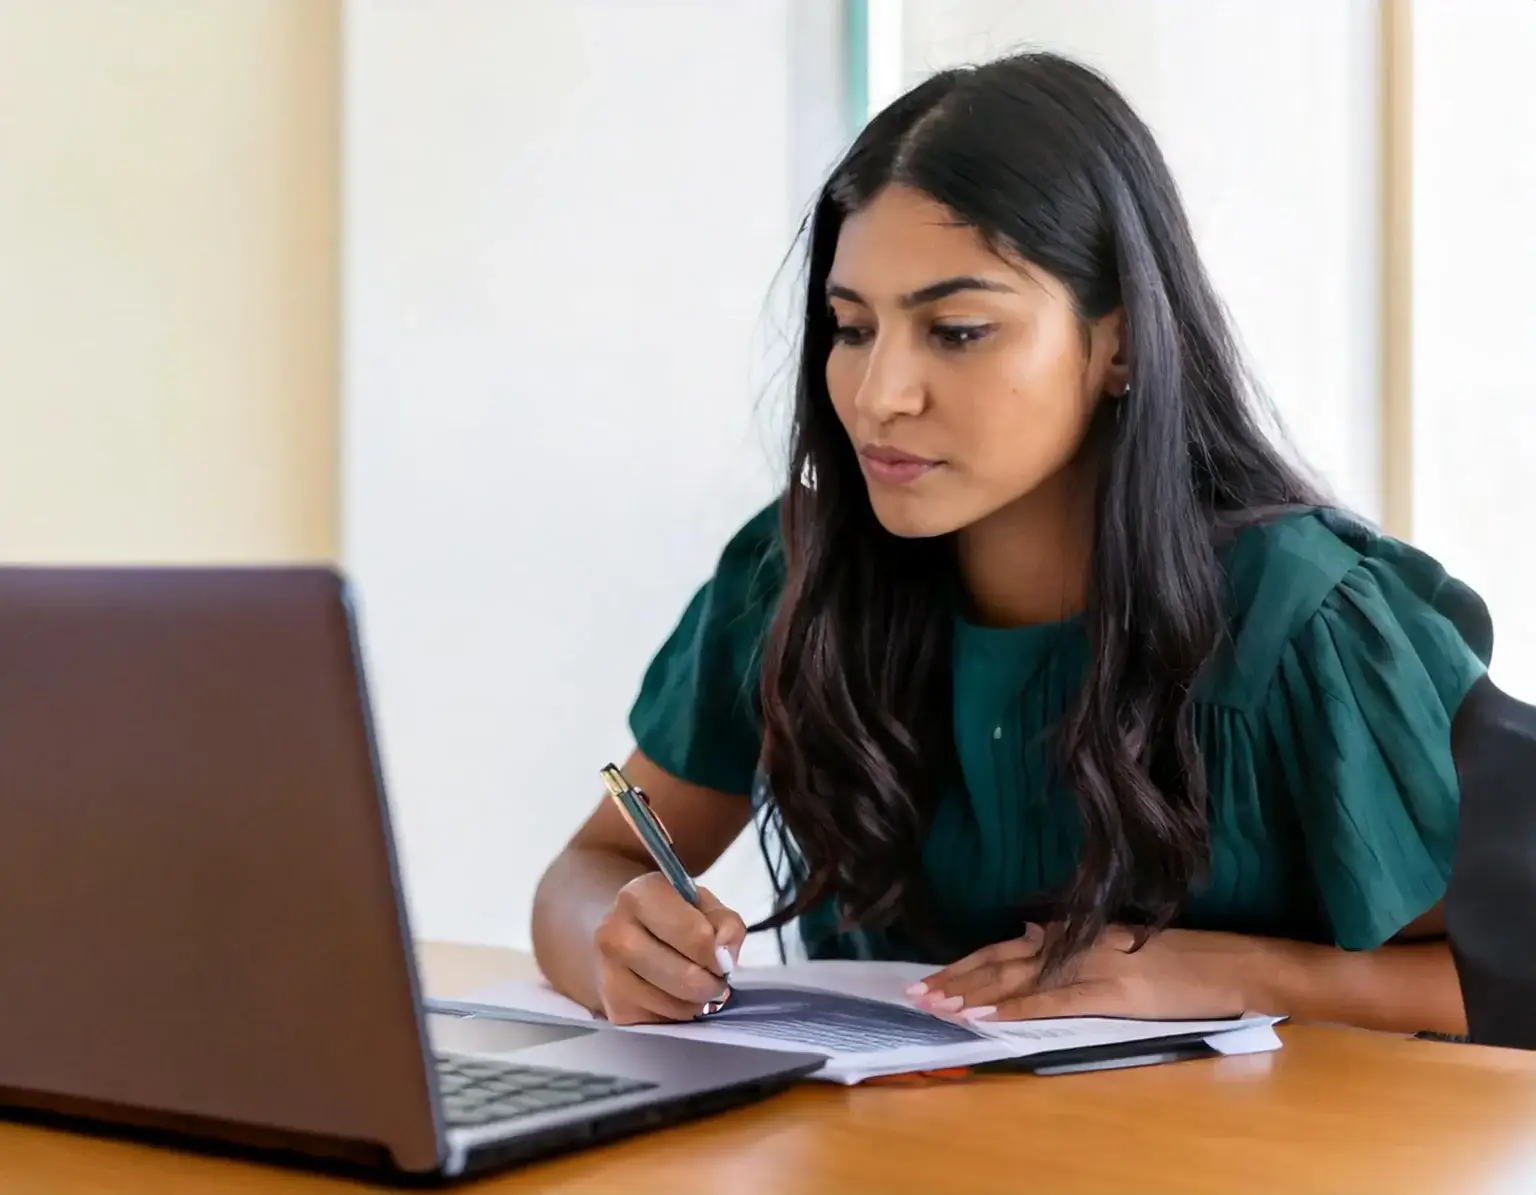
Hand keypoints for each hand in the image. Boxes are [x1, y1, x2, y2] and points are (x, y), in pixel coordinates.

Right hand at [592, 872, 744, 1024]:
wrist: (620, 936)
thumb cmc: (670, 917)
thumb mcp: (702, 906)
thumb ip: (725, 924)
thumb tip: (725, 956)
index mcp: (640, 895)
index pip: (695, 935)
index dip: (718, 953)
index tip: (721, 957)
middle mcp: (615, 932)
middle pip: (685, 976)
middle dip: (711, 983)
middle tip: (716, 978)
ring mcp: (609, 972)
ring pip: (674, 1004)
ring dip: (696, 1002)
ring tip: (697, 987)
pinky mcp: (614, 1008)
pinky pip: (662, 1022)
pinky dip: (678, 1015)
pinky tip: (675, 997)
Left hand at [907, 924, 1263, 1021]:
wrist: (1230, 964)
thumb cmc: (1180, 960)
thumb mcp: (1116, 942)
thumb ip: (1070, 940)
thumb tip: (1028, 935)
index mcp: (1076, 933)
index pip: (1007, 948)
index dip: (966, 964)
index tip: (932, 978)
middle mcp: (1075, 943)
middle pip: (1001, 959)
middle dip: (955, 978)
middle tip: (915, 994)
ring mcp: (1090, 967)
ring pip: (1018, 979)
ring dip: (973, 993)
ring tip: (936, 1005)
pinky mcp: (1109, 994)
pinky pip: (1052, 1001)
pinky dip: (1015, 1008)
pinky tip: (987, 1016)